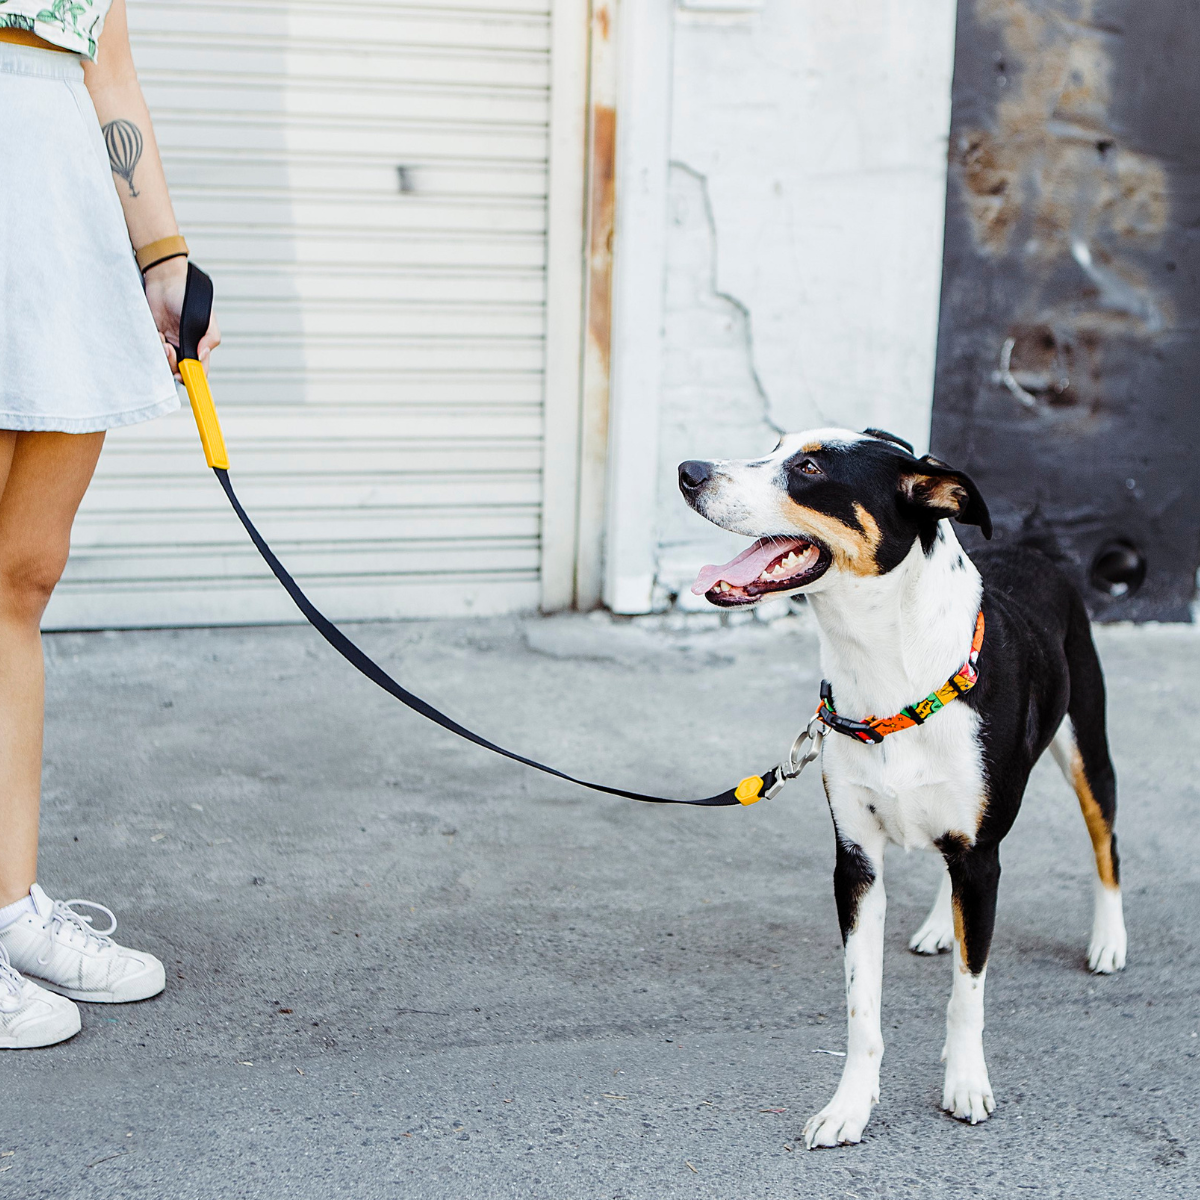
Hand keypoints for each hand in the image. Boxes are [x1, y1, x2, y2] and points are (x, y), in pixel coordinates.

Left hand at [143, 257, 220, 374]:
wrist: (164, 281)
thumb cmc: (188, 296)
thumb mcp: (207, 318)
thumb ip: (210, 339)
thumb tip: (201, 356)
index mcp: (199, 345)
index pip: (200, 368)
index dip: (195, 378)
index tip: (189, 380)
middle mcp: (184, 346)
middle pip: (180, 369)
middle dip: (175, 367)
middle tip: (171, 353)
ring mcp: (168, 342)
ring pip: (165, 362)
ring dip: (163, 356)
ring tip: (163, 341)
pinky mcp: (153, 337)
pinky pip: (152, 350)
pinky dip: (153, 346)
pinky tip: (157, 334)